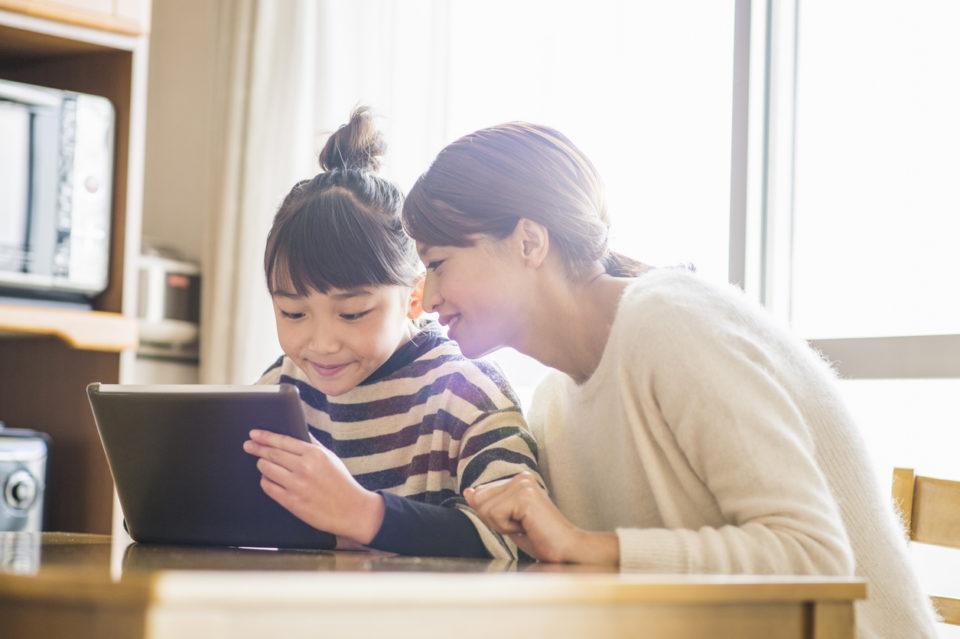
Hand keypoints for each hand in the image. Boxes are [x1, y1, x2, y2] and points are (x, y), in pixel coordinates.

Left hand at [243, 429, 384, 543]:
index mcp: (315, 454)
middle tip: (248, 445)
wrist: (351, 510)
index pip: (283, 441)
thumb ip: (313, 444)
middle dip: (256, 448)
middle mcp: (304, 468)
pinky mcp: (291, 502)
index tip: (254, 434)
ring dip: (261, 465)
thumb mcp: (330, 457)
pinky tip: (269, 479)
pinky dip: (265, 481)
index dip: (265, 436)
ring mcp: (297, 486)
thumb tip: (298, 431)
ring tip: (262, 464)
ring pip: (267, 470)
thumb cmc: (341, 483)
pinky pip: (268, 487)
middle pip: (271, 454)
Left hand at [464, 471, 618, 564]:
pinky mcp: (524, 495)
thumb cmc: (540, 538)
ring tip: (526, 526)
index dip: (493, 516)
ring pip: (485, 507)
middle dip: (495, 520)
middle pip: (479, 499)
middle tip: (522, 526)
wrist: (565, 550)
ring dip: (501, 525)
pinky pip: (495, 514)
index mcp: (518, 479)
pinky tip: (527, 527)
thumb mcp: (507, 520)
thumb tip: (468, 491)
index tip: (519, 522)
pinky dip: (507, 528)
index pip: (481, 493)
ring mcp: (523, 484)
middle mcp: (521, 476)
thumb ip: (488, 504)